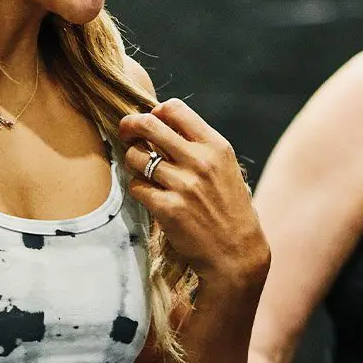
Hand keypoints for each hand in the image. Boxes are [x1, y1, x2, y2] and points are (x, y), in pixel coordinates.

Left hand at [118, 98, 267, 284]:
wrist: (236, 252)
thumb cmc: (228, 208)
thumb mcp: (224, 168)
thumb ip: (197, 145)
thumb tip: (157, 123)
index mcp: (216, 146)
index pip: (174, 109)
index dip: (154, 112)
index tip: (150, 123)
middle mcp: (200, 161)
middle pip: (148, 125)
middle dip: (129, 126)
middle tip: (125, 133)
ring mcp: (183, 185)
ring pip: (136, 157)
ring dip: (132, 161)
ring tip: (142, 171)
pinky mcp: (168, 209)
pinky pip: (136, 187)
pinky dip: (138, 190)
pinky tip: (149, 195)